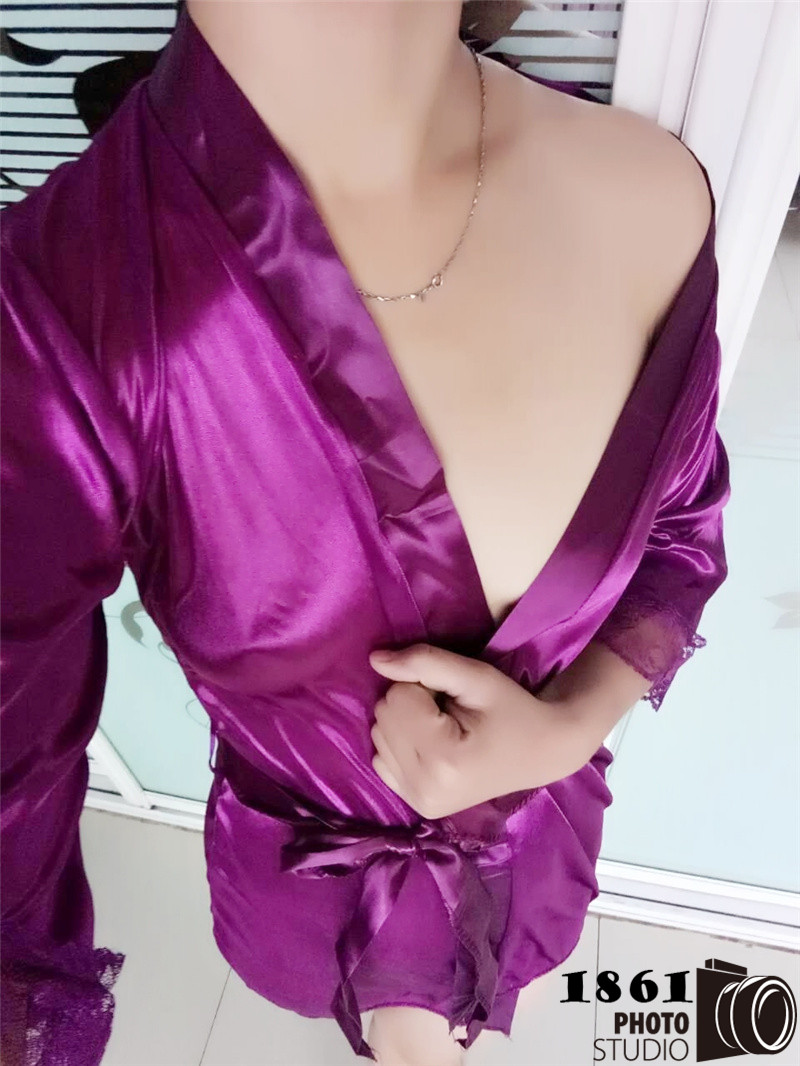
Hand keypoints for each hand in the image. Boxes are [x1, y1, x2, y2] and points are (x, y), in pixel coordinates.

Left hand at [368, 643, 591, 819]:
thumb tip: (375, 659)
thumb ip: (425, 662)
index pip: (397, 697)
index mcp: (443, 760)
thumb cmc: (513, 709)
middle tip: (451, 712)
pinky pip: (381, 758)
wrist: (542, 752)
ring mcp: (419, 802)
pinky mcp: (416, 805)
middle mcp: (424, 788)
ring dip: (405, 722)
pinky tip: (432, 745)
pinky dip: (401, 743)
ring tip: (444, 728)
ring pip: (378, 735)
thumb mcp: (476, 676)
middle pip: (384, 717)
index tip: (455, 698)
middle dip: (411, 703)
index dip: (424, 686)